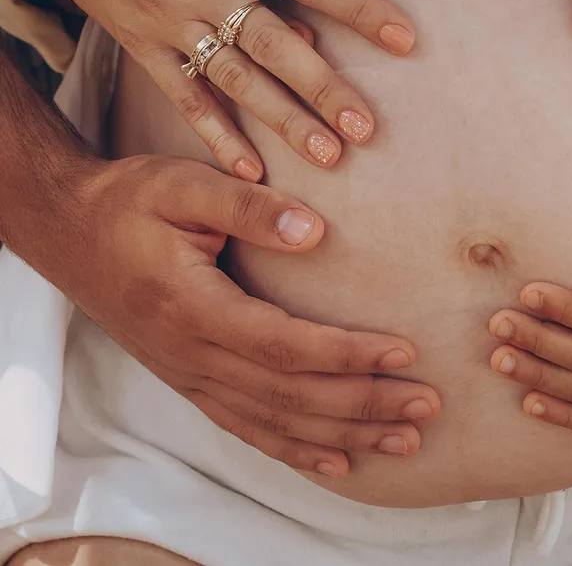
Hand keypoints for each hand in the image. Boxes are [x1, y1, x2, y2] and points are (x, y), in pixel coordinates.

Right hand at [0, 0, 416, 176]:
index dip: (358, 7)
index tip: (405, 39)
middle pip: (275, 44)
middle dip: (324, 88)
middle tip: (369, 127)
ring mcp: (171, 23)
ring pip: (237, 80)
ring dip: (283, 119)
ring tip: (330, 155)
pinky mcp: (145, 46)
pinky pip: (184, 97)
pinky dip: (214, 134)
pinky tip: (249, 169)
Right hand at [43, 152, 439, 476]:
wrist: (72, 230)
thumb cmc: (130, 201)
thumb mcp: (182, 185)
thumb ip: (247, 207)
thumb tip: (314, 229)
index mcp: (193, 308)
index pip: (285, 346)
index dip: (347, 354)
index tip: (403, 351)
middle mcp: (192, 356)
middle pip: (290, 396)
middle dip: (363, 403)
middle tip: (427, 404)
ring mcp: (189, 376)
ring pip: (275, 423)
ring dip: (343, 435)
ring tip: (403, 438)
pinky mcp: (189, 380)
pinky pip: (247, 428)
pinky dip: (295, 450)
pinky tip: (337, 460)